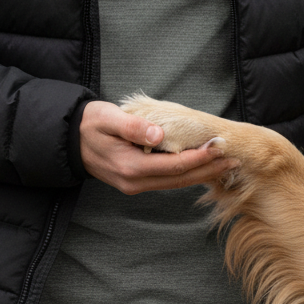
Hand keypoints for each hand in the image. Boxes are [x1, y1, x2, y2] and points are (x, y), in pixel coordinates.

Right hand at [79, 100, 235, 194]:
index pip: (173, 166)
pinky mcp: (137, 181)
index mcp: (129, 167)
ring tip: (226, 164)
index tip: (219, 147)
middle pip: (179, 179)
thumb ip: (132, 126)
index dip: (198, 157)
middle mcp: (134, 182)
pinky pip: (168, 181)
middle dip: (208, 169)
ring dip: (202, 174)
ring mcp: (135, 185)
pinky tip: (203, 167)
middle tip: (234, 159)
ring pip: (176, 183)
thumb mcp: (106, 118)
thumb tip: (158, 134)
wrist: (70, 140)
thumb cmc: (89, 124)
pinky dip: (188, 174)